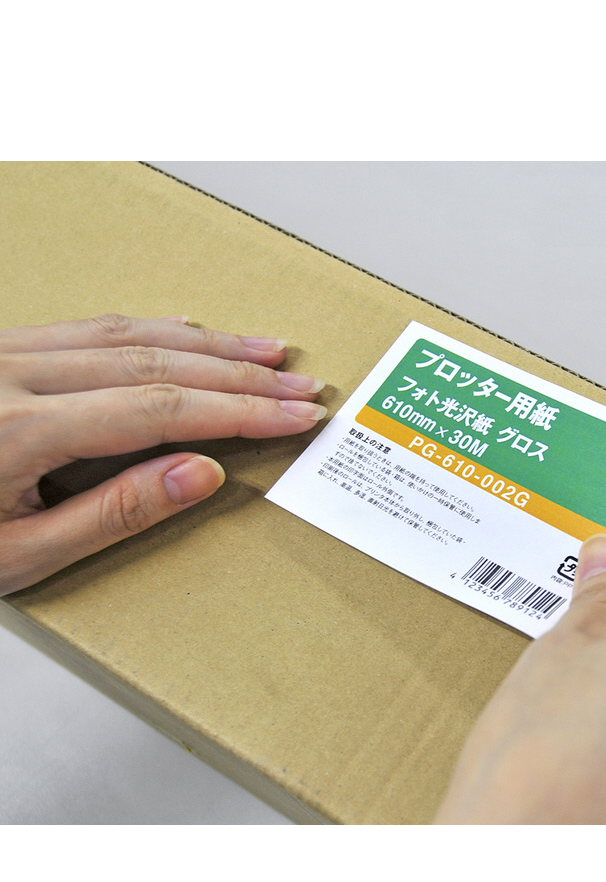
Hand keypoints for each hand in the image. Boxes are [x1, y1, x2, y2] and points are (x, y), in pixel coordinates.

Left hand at [0, 314, 327, 594]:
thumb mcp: (15, 555)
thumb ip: (114, 512)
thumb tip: (201, 472)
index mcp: (19, 429)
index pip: (160, 408)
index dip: (238, 410)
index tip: (294, 415)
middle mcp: (13, 374)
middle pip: (156, 360)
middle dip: (239, 374)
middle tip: (300, 385)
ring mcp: (3, 352)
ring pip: (126, 332)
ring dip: (207, 341)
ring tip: (266, 349)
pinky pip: (87, 325)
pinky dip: (150, 327)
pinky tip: (185, 330)